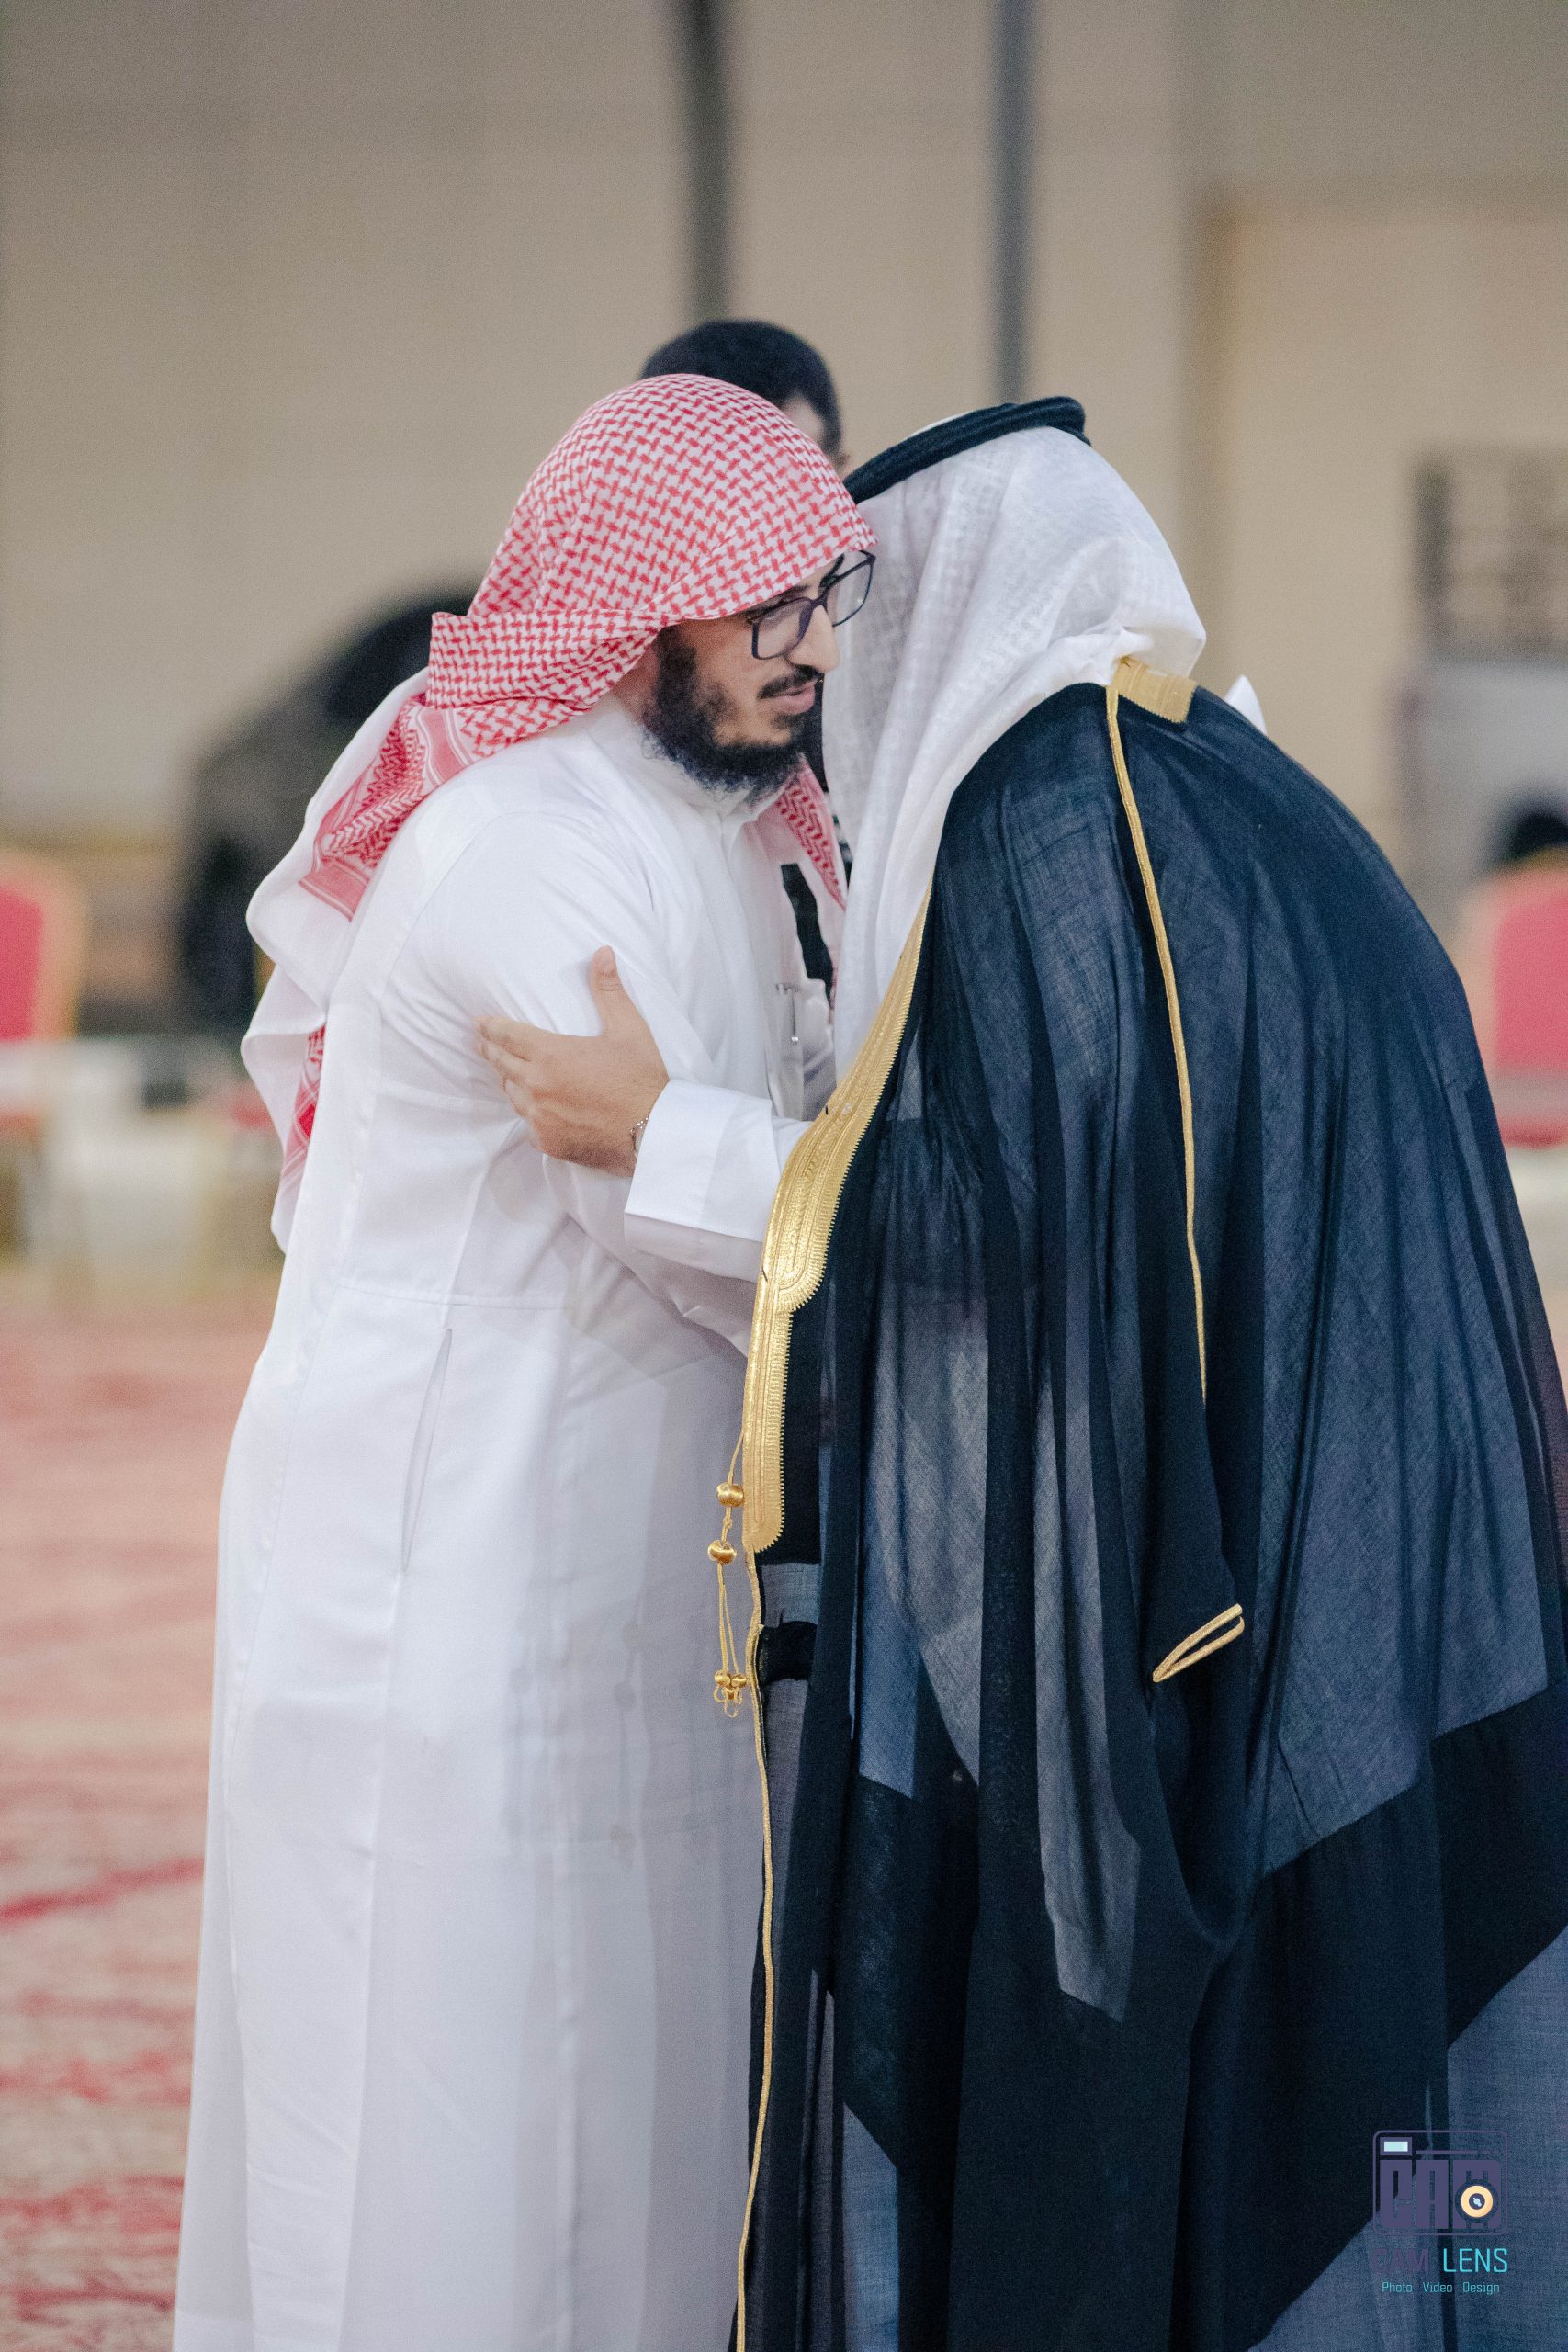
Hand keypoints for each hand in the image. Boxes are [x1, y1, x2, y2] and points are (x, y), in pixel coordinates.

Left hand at [476, 948, 667, 1175]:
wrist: (653, 1133)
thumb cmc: (641, 1079)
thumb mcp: (629, 1029)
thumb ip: (609, 991)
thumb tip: (602, 952)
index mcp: (551, 1054)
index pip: (508, 1036)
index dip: (490, 1027)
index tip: (478, 1023)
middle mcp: (537, 1086)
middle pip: (502, 1064)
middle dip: (489, 1050)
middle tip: (480, 1042)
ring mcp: (539, 1117)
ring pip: (511, 1094)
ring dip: (505, 1079)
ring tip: (502, 1071)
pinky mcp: (547, 1141)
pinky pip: (527, 1123)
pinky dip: (527, 1111)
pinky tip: (530, 1107)